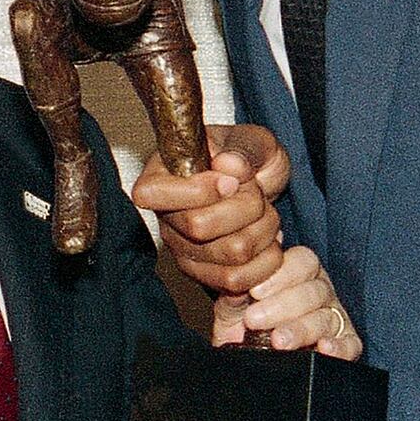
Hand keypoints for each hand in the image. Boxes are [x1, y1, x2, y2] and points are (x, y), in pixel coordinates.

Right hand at [129, 124, 290, 294]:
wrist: (262, 186)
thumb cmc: (248, 157)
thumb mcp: (253, 140)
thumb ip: (243, 147)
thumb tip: (228, 165)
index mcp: (161, 174)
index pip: (152, 194)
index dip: (197, 191)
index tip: (231, 181)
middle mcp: (164, 216)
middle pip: (199, 226)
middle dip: (246, 207)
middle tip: (257, 193)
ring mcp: (182, 249)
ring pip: (228, 254)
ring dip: (262, 231)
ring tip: (266, 215)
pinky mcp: (204, 274)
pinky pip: (236, 280)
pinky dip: (265, 260)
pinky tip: (267, 240)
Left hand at [209, 245, 361, 357]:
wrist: (242, 355)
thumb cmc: (241, 321)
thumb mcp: (233, 303)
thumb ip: (237, 287)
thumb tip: (244, 273)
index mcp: (299, 271)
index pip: (302, 261)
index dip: (281, 275)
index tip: (255, 292)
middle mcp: (321, 291)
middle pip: (314, 291)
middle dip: (283, 306)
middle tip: (254, 320)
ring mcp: (335, 317)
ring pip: (326, 318)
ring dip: (301, 329)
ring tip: (277, 341)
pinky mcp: (345, 344)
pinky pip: (350, 344)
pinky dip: (340, 347)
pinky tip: (322, 348)